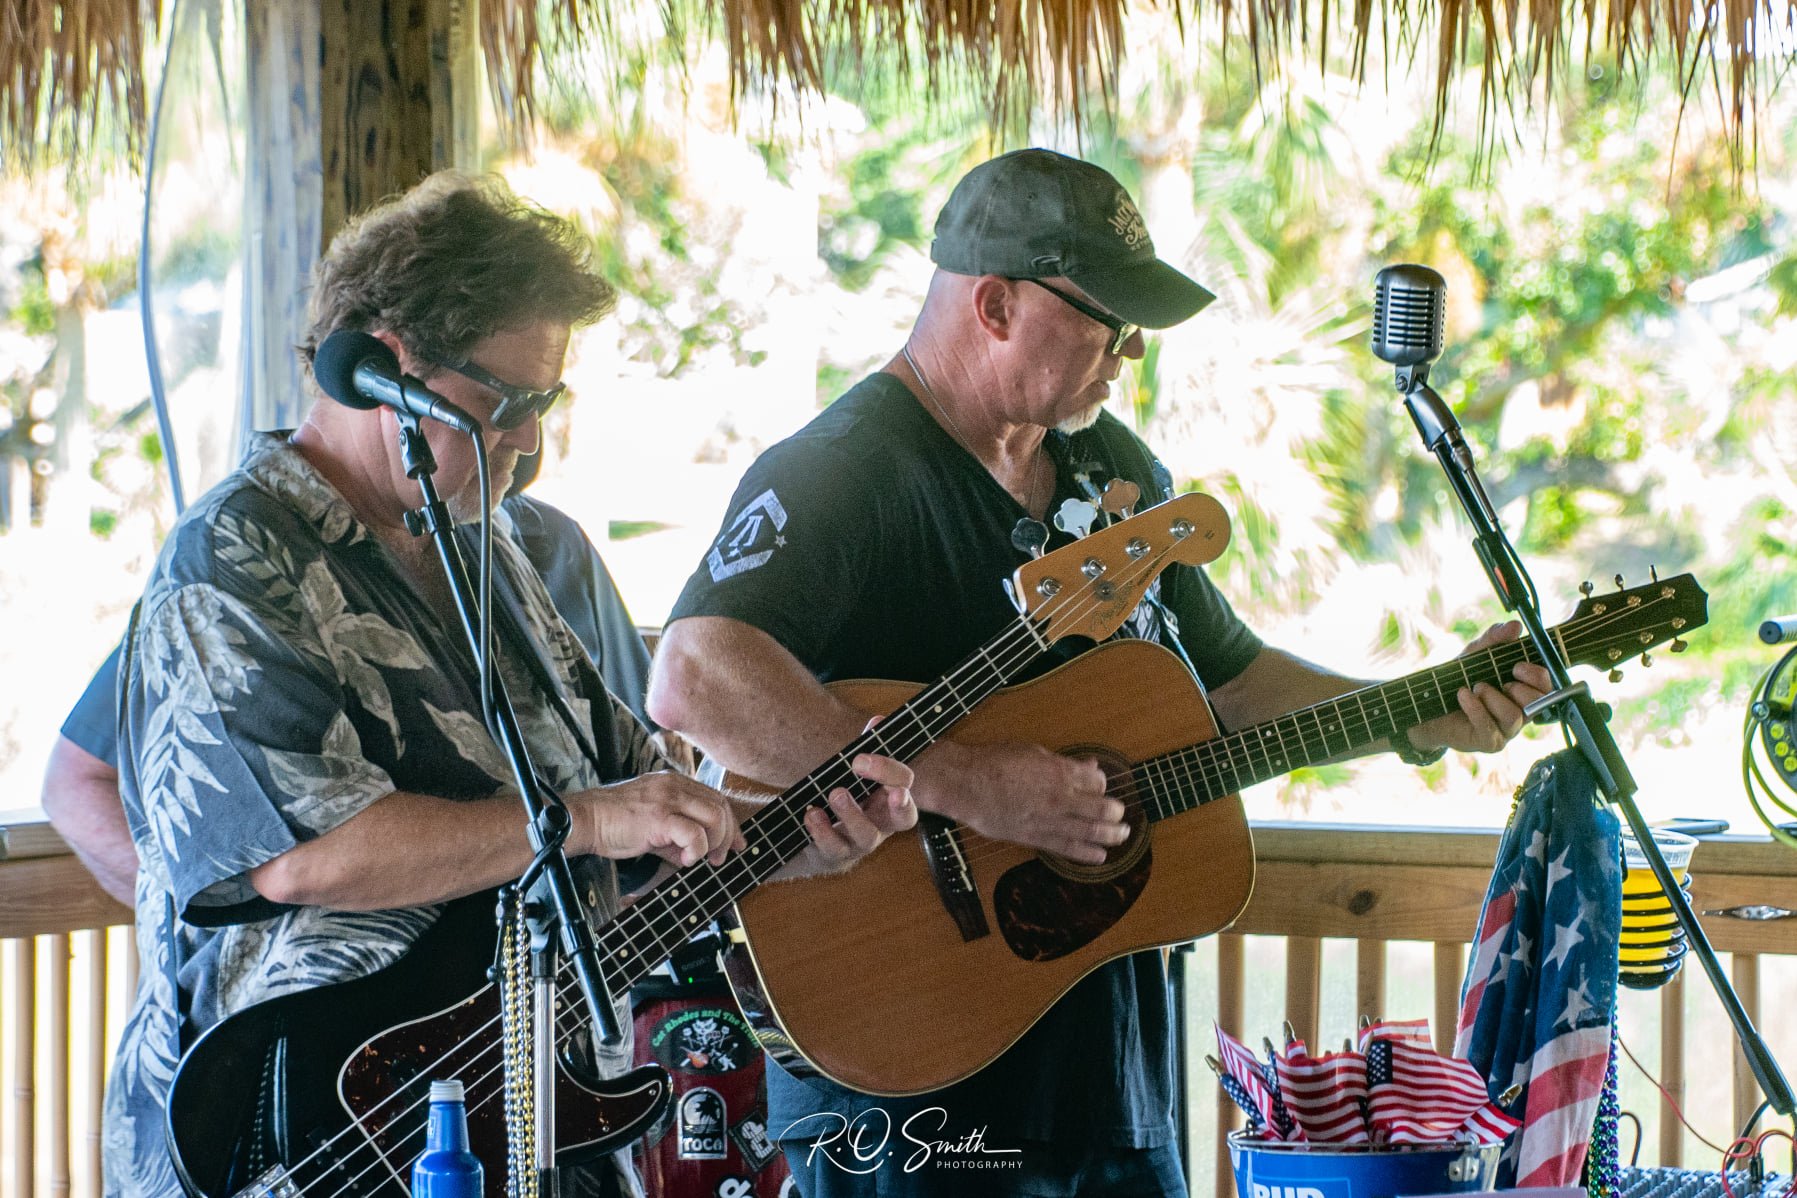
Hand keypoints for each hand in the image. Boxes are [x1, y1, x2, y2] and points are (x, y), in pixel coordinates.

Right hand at [577, 771, 745, 867]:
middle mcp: (675, 785)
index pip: (715, 798)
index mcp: (674, 783)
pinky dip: (696, 849)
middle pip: (721, 805)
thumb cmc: (613, 824)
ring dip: (715, 842)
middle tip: (719, 858)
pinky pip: (694, 832)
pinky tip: (684, 860)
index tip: (735, 845)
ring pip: (714, 816)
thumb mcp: (652, 826)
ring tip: (702, 859)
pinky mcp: (659, 816)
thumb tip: (695, 855)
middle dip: (728, 835)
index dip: (730, 823)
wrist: (586, 820)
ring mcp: (668, 798)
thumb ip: (675, 837)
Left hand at [783, 751, 917, 878]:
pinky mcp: (835, 855)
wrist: (805, 835)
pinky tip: (811, 814)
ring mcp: (859, 843)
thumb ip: (866, 748)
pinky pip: (834, 849)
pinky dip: (823, 831)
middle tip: (880, 784)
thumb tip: (878, 720)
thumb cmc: (837, 800)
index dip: (891, 772)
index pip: (904, 786)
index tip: (862, 757)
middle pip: (905, 818)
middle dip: (899, 802)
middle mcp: (881, 824)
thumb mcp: (850, 774)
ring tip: (836, 793)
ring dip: (852, 813)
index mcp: (889, 801)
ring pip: (867, 836)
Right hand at [913, 739, 1126, 864]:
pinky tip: (1100, 856)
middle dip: (1116, 814)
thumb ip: (1063, 763)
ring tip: (1122, 835)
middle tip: (1123, 817)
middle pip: (1101, 809)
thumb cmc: (995, 762)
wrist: (966, 783)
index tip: (1100, 788)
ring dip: (1110, 835)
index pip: (1096, 782)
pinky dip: (1087, 854)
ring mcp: (1048, 819)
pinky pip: (1067, 848)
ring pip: (1090, 832)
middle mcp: (1059, 797)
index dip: (1102, 786)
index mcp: (1059, 771)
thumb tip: (1088, 766)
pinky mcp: (1035, 837)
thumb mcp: (1033, 752)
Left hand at [1405, 621, 1553, 755]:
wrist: (1429, 705)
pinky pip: (1490, 727)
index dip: (1537, 676)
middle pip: (1539, 703)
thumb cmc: (1459, 680)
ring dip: (1492, 697)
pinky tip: (1463, 695)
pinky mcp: (1490, 742)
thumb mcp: (1475, 655)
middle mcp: (1521, 712)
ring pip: (1514, 716)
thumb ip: (1494, 640)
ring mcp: (1506, 730)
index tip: (1517, 665)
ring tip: (1476, 687)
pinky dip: (1475, 707)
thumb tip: (1514, 626)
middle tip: (1499, 681)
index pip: (1548, 687)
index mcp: (1524, 692)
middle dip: (1518, 688)